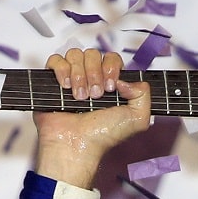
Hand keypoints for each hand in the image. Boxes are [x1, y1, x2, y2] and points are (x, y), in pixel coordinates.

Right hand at [33, 49, 151, 187]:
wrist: (76, 144)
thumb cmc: (102, 136)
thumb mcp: (138, 119)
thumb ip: (145, 94)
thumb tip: (128, 80)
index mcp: (110, 85)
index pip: (112, 58)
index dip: (111, 68)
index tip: (111, 87)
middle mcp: (91, 79)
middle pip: (93, 54)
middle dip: (95, 74)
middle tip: (95, 96)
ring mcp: (72, 79)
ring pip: (75, 55)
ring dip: (79, 75)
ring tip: (80, 97)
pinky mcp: (53, 81)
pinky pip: (56, 60)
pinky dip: (62, 70)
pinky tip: (66, 87)